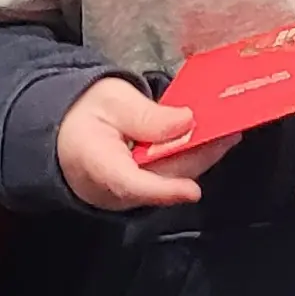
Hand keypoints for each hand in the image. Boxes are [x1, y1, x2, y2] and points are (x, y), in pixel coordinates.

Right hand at [57, 77, 237, 209]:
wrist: (64, 132)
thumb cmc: (85, 113)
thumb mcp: (110, 100)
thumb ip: (144, 114)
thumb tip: (184, 122)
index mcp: (96, 164)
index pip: (129, 184)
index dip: (163, 190)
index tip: (191, 191)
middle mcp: (113, 189)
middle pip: (163, 179)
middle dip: (199, 158)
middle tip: (230, 133)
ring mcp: (129, 195)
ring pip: (171, 180)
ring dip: (201, 157)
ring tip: (227, 133)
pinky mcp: (141, 192)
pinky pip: (170, 178)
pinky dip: (191, 158)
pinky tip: (210, 140)